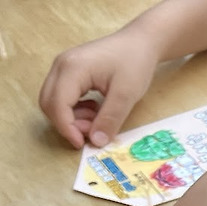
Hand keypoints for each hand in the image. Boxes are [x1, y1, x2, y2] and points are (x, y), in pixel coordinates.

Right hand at [39, 27, 160, 147]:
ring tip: (98, 119)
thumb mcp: (126, 94)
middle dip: (67, 123)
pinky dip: (75, 109)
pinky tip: (95, 110)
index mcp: (72, 69)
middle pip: (48, 103)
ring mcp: (63, 67)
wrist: (139, 42)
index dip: (67, 128)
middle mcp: (61, 66)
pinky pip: (62, 96)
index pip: (57, 104)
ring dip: (72, 117)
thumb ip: (110, 119)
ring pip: (53, 101)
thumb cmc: (134, 63)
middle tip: (93, 132)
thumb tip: (96, 142)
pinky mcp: (69, 72)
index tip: (83, 144)